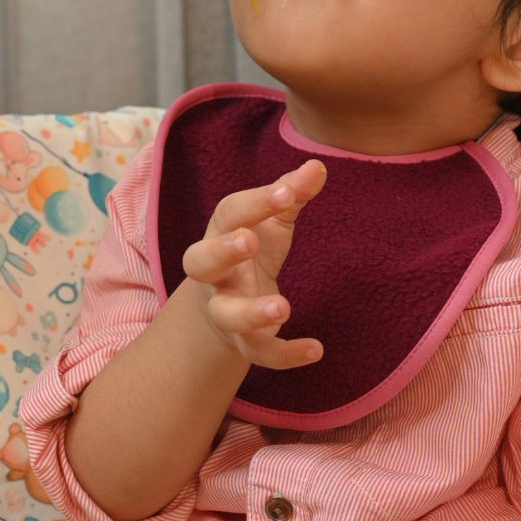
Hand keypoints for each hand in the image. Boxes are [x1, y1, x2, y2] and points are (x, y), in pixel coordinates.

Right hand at [182, 159, 326, 368]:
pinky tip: (316, 350)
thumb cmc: (250, 251)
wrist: (223, 306)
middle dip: (222, 250)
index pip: (230, 213)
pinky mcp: (245, 341)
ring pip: (227, 314)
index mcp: (220, 234)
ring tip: (284, 308)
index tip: (287, 192)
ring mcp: (225, 309)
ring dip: (251, 312)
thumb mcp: (270, 221)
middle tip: (248, 241)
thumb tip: (318, 166)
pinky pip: (259, 352)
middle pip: (202, 262)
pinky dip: (285, 354)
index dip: (256, 202)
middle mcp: (215, 274)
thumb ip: (291, 194)